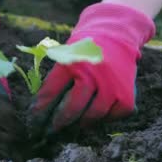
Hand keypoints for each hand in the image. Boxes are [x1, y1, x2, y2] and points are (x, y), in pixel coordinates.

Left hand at [31, 3, 154, 134]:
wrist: (116, 32)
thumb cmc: (85, 47)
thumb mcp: (67, 54)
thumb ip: (57, 78)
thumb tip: (42, 107)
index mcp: (72, 62)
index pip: (51, 91)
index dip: (40, 108)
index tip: (34, 119)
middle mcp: (93, 73)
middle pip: (73, 107)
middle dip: (59, 122)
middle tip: (52, 130)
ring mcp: (112, 85)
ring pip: (94, 115)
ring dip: (81, 123)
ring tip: (74, 126)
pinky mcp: (127, 94)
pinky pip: (114, 115)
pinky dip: (105, 119)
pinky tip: (97, 116)